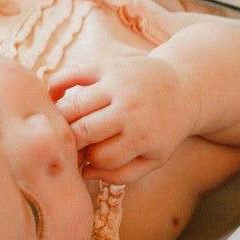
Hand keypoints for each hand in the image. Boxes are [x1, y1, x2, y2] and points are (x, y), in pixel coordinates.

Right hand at [49, 55, 197, 183]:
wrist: (184, 88)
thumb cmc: (163, 131)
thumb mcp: (153, 160)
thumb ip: (120, 174)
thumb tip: (85, 173)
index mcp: (142, 136)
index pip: (100, 157)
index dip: (92, 162)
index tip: (93, 158)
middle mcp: (129, 108)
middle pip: (82, 132)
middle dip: (71, 144)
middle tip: (68, 147)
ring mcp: (118, 83)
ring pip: (73, 106)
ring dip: (59, 121)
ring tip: (59, 128)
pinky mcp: (109, 64)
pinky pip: (72, 73)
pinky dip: (57, 85)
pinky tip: (55, 98)